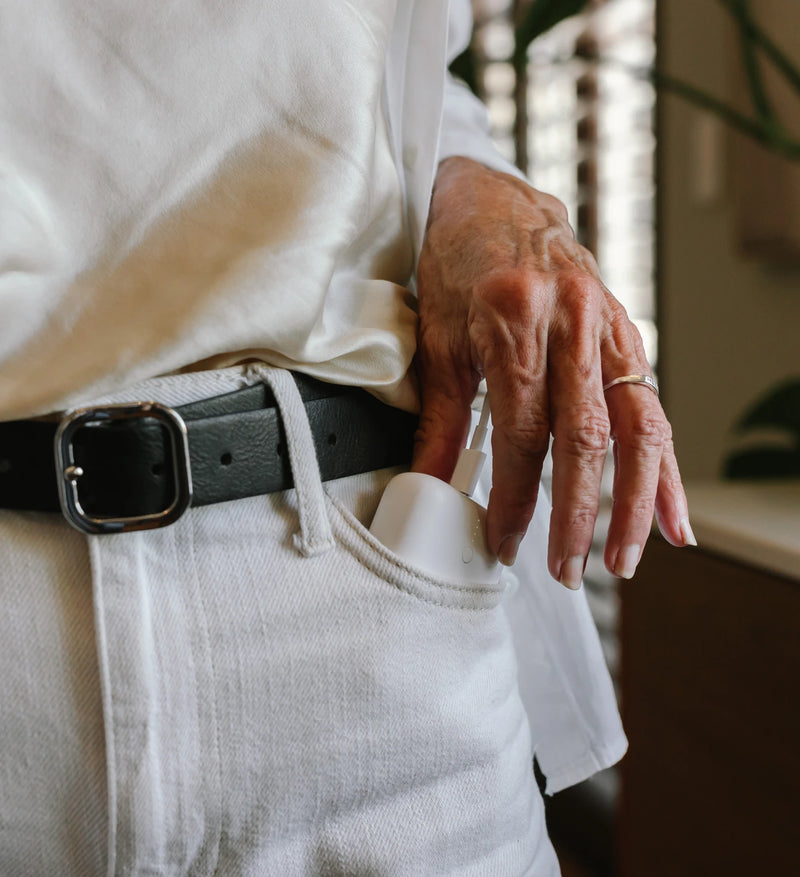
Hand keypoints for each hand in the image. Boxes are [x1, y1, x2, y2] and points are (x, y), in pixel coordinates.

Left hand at [411, 156, 693, 586]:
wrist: (495, 203)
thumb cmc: (458, 265)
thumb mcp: (436, 340)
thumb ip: (435, 420)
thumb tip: (427, 488)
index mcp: (512, 317)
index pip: (521, 429)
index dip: (514, 496)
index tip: (504, 543)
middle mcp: (570, 319)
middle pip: (585, 435)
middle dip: (576, 513)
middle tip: (565, 569)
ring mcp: (606, 325)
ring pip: (635, 427)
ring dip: (634, 502)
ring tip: (623, 560)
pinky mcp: (625, 334)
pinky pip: (652, 407)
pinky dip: (662, 468)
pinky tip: (672, 517)